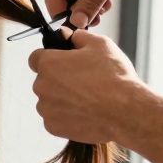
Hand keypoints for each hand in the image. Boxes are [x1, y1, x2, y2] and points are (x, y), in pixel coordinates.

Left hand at [27, 30, 146, 144]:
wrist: (126, 112)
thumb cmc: (114, 77)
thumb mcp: (100, 44)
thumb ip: (78, 37)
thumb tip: (70, 35)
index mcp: (48, 64)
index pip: (36, 58)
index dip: (50, 58)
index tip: (63, 62)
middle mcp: (41, 86)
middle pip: (44, 80)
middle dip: (59, 79)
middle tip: (83, 81)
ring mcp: (45, 108)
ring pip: (49, 100)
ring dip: (62, 98)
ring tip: (88, 98)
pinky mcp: (52, 126)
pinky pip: (55, 117)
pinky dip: (66, 115)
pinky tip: (85, 112)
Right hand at [45, 0, 162, 28]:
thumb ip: (90, 3)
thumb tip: (75, 22)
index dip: (61, 13)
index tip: (74, 27)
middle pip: (65, 1)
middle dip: (78, 13)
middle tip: (93, 20)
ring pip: (77, 3)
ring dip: (89, 11)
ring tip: (103, 11)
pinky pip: (88, 1)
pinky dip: (96, 7)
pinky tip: (108, 4)